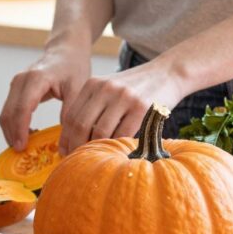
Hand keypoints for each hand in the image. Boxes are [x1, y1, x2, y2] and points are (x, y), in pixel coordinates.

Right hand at [0, 41, 92, 150]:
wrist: (65, 51)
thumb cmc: (73, 67)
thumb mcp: (78, 88)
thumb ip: (70, 110)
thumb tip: (63, 136)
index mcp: (36, 79)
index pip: (22, 108)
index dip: (20, 130)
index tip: (22, 147)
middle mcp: (20, 80)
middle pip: (8, 113)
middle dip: (12, 135)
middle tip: (22, 153)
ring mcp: (15, 84)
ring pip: (5, 113)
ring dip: (11, 132)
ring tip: (25, 146)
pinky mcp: (15, 89)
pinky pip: (8, 110)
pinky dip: (13, 125)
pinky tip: (27, 134)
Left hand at [59, 59, 188, 152]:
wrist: (168, 72)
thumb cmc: (136, 87)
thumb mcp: (110, 88)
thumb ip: (93, 106)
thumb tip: (73, 137)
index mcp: (93, 84)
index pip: (71, 115)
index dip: (65, 138)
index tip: (64, 151)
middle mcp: (105, 88)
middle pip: (81, 125)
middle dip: (76, 146)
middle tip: (77, 160)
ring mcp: (123, 97)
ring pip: (100, 132)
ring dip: (97, 149)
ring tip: (97, 159)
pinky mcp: (141, 107)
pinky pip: (123, 134)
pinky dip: (117, 147)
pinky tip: (117, 154)